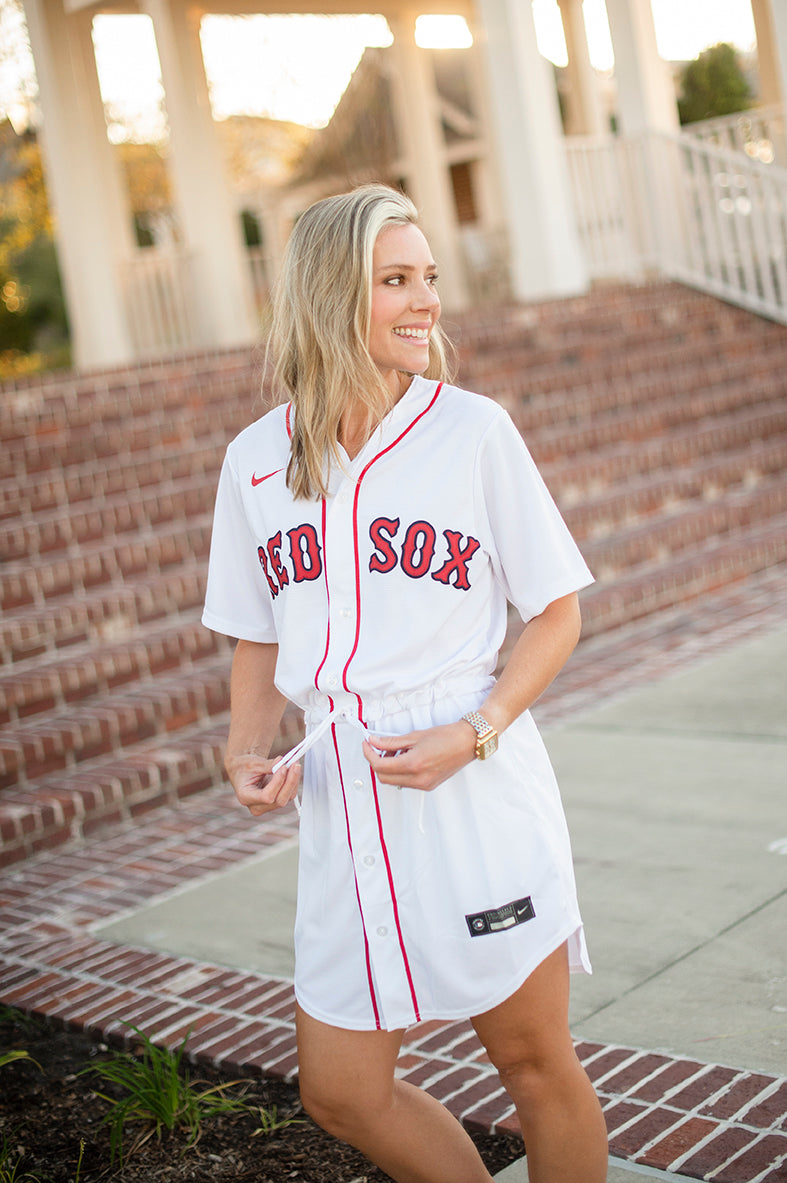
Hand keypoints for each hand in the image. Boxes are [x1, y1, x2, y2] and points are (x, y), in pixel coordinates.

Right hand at [225, 752, 301, 816]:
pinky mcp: (276, 802)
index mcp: (246, 797)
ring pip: (287, 797)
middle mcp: (257, 806)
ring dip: (294, 780)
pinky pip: (289, 794)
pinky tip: (293, 770)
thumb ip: (268, 765)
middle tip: (294, 764)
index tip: (283, 767)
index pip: (266, 796)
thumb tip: (282, 763)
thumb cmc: (244, 768)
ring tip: (294, 763)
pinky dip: (293, 781)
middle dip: (290, 781)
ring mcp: (267, 806)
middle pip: (280, 800)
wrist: (243, 771)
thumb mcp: (253, 764)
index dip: (277, 783)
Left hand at [362, 721, 476, 792]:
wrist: (469, 743)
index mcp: (413, 764)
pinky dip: (400, 771)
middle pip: (383, 777)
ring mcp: (424, 785)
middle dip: (376, 762)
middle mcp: (418, 779)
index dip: (369, 754)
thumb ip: (392, 742)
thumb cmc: (447, 736)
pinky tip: (405, 758)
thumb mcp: (415, 736)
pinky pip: (406, 782)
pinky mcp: (428, 786)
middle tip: (378, 747)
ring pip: (394, 781)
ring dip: (388, 767)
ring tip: (395, 751)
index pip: (380, 766)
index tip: (367, 743)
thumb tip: (374, 741)